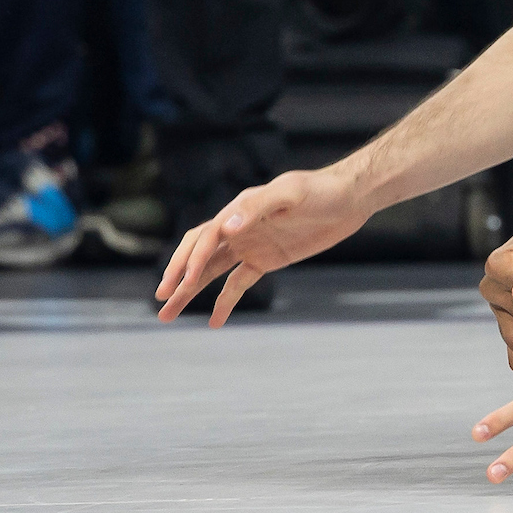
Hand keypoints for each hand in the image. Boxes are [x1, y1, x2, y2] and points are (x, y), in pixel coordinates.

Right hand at [155, 167, 371, 324]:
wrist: (351, 198)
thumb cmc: (322, 190)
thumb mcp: (292, 193)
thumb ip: (259, 206)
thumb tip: (227, 226)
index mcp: (240, 209)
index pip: (206, 237)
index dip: (194, 259)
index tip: (186, 282)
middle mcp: (239, 228)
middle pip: (199, 254)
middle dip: (178, 276)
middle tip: (161, 298)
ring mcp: (251, 244)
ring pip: (211, 271)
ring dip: (190, 291)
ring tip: (167, 315)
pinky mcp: (266, 259)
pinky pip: (237, 283)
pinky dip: (225, 302)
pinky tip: (214, 322)